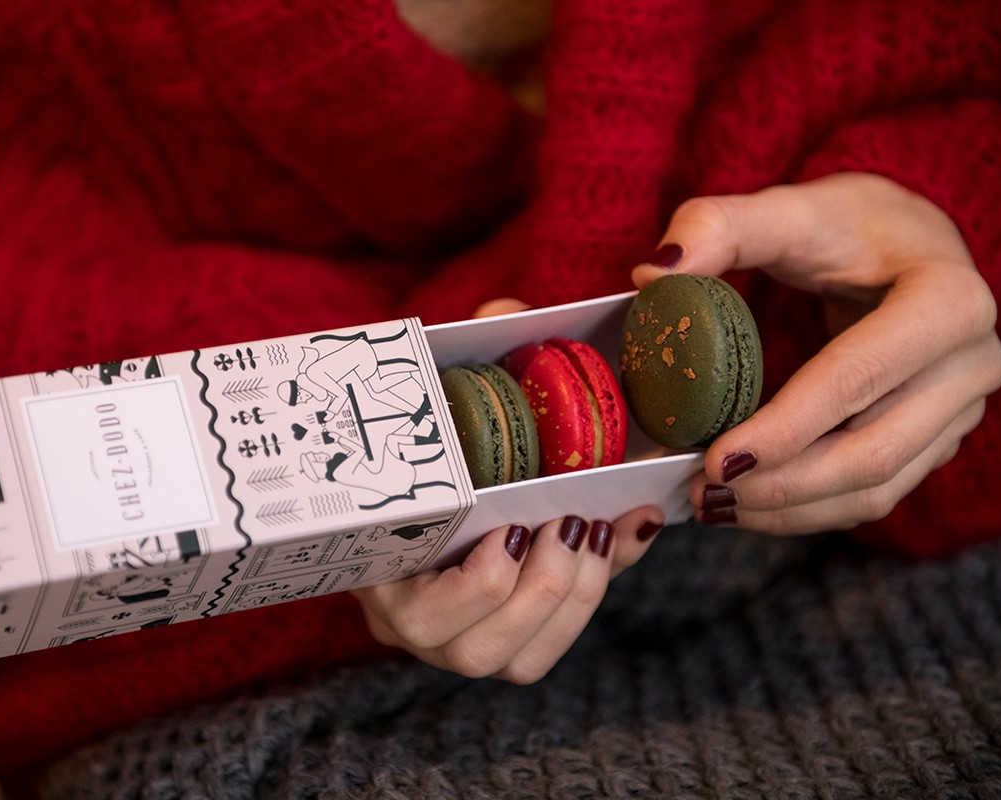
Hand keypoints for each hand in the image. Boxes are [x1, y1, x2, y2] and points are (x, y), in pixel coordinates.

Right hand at [349, 298, 663, 681]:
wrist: (427, 472)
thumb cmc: (420, 440)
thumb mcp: (432, 397)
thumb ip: (463, 357)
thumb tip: (507, 318)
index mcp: (379, 572)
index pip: (417, 614)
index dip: (478, 588)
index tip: (516, 528)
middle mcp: (410, 623)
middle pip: (475, 652)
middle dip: (541, 591)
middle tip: (572, 524)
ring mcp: (455, 642)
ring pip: (517, 661)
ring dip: (571, 599)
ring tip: (598, 530)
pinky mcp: (502, 642)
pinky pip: (546, 649)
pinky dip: (591, 598)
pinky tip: (621, 537)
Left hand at [634, 172, 1000, 533]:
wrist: (908, 249)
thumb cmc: (849, 227)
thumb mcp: (789, 210)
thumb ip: (718, 227)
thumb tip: (652, 275)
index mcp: (947, 301)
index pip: (856, 379)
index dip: (787, 428)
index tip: (716, 459)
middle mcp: (970, 364)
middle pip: (871, 451)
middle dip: (781, 484)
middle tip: (703, 492)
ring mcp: (960, 410)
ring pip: (876, 487)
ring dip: (790, 509)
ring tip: (713, 505)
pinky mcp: (936, 440)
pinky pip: (874, 493)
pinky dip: (808, 510)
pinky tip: (747, 505)